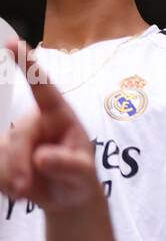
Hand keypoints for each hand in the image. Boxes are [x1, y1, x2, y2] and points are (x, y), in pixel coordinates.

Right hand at [0, 39, 101, 212]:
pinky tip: (17, 191)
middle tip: (26, 189)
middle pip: (16, 136)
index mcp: (60, 115)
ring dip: (9, 176)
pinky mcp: (3, 153)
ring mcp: (17, 137)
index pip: (43, 87)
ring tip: (26, 191)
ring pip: (0, 151)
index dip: (27, 64)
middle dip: (17, 164)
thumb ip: (67, 164)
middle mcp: (35, 121)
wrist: (67, 197)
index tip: (14, 43)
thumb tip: (42, 157)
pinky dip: (2, 181)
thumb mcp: (82, 173)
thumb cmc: (79, 177)